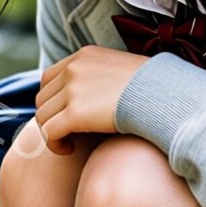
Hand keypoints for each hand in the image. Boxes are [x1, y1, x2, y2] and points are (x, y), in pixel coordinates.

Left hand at [35, 45, 151, 155]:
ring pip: (43, 116)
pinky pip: (49, 132)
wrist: (163, 96)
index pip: (49, 78)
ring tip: (69, 142)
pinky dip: (55, 144)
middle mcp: (73, 69)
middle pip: (43, 98)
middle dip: (51, 117)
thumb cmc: (151, 90)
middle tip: (67, 132)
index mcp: (83, 57)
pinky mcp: (75, 113)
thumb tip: (94, 95)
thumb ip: (100, 76)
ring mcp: (72, 90)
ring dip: (52, 133)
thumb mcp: (120, 71)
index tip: (65, 115)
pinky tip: (69, 149)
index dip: (53, 100)